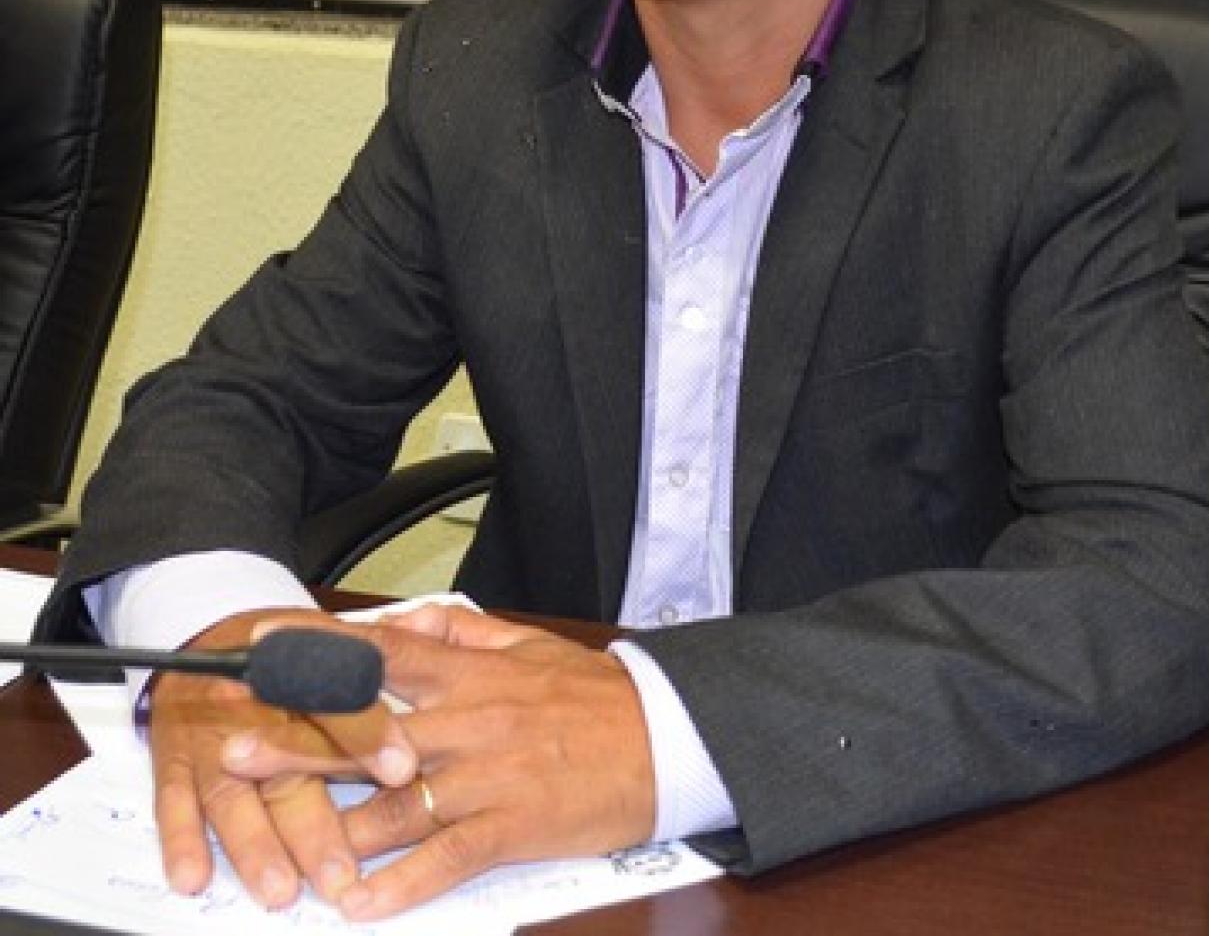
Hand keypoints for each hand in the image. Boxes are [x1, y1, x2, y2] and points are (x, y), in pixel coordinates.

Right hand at [149, 607, 418, 909]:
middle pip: (289, 762)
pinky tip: (193, 873)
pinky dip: (181, 838)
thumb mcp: (330, 640)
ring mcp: (212, 732)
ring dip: (255, 843)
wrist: (207, 635)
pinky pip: (172, 799)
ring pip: (233, 790)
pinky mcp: (171, 757)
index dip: (372, 732)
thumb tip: (429, 637)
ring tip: (280, 887)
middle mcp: (257, 701)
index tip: (404, 770)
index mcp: (302, 669)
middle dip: (315, 821)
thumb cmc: (285, 653)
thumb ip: (382, 653)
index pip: (341, 698)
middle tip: (342, 873)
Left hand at [225, 606, 656, 920]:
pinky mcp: (512, 827)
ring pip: (396, 804)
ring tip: (276, 851)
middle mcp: (467, 721)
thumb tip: (414, 618)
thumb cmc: (591, 695)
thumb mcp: (529, 647)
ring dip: (334, 829)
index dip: (316, 649)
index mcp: (470, 673)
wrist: (661, 737)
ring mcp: (487, 776)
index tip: (259, 643)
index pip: (380, 654)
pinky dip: (403, 883)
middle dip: (297, 745)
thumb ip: (466, 634)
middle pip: (368, 733)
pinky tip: (362, 904)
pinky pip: (447, 858)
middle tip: (234, 754)